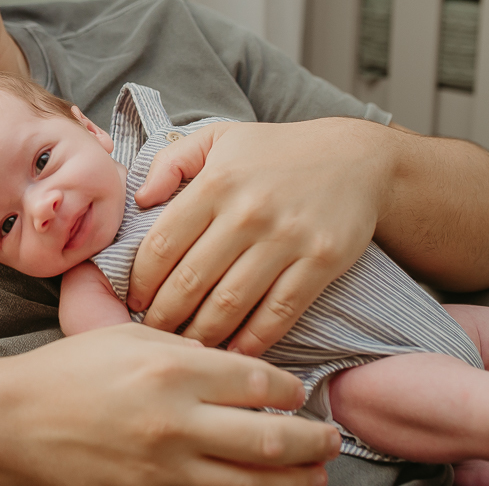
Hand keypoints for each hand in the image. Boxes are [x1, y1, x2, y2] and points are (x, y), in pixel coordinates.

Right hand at [1, 323, 339, 484]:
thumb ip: (186, 347)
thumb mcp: (128, 337)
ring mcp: (165, 468)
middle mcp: (176, 421)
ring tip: (315, 476)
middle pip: (272, 439)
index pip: (259, 382)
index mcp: (172, 370)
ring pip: (254, 484)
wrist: (17, 420)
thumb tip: (238, 367)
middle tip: (329, 440)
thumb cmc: (71, 369)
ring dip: (295, 482)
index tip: (298, 391)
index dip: (291, 389)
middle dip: (313, 442)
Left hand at [126, 118, 389, 355]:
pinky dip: (254, 339)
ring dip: (203, 333)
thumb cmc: (276, 150)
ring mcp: (286, 238)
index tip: (132, 299)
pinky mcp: (321, 260)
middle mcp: (248, 212)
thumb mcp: (218, 138)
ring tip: (185, 347)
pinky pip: (279, 311)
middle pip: (192, 279)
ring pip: (231, 302)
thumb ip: (172, 161)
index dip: (142, 279)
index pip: (163, 243)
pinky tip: (235, 352)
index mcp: (216, 183)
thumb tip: (139, 199)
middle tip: (152, 331)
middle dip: (164, 314)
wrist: (356, 157)